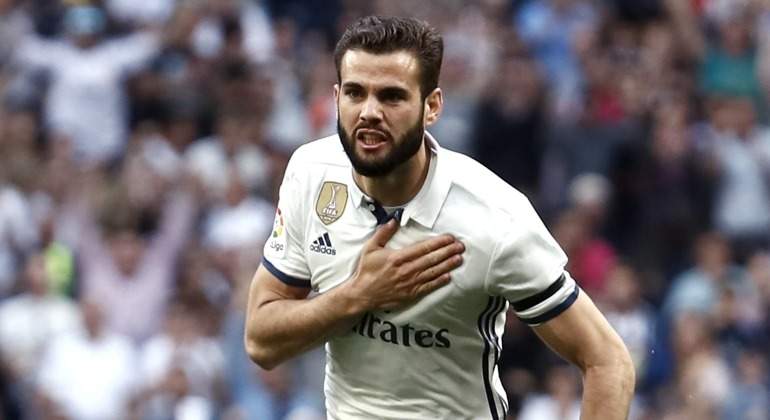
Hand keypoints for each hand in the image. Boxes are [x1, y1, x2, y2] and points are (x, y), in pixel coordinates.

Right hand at [344, 219, 463, 310]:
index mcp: (397, 257)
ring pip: (432, 272)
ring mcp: (409, 283)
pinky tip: (448, 276)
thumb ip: (383, 233)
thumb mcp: (371, 248)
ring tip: (459, 259)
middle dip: (447, 252)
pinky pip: (428, 287)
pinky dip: (439, 282)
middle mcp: (406, 270)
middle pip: (431, 259)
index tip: (449, 238)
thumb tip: (394, 220)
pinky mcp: (410, 294)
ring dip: (447, 265)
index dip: (438, 242)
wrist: (362, 294)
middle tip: (460, 246)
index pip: (423, 248)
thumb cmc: (366, 271)